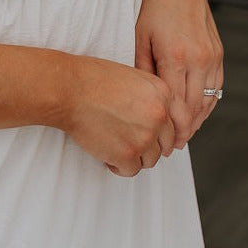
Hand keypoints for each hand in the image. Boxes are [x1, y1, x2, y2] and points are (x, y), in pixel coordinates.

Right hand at [60, 55, 175, 176]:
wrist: (68, 89)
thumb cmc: (92, 79)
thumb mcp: (133, 77)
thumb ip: (150, 97)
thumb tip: (159, 120)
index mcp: (162, 93)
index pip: (178, 122)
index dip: (164, 132)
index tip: (156, 138)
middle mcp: (159, 114)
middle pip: (165, 143)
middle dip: (149, 145)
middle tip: (131, 142)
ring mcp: (145, 135)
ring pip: (150, 159)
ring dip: (135, 157)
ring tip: (116, 147)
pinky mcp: (128, 153)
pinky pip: (131, 170)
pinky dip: (119, 166)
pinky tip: (108, 156)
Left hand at [134, 0, 223, 149]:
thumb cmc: (152, 4)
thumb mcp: (138, 38)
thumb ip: (143, 71)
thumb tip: (144, 100)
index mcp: (176, 58)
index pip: (178, 109)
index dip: (172, 131)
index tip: (164, 143)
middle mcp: (199, 59)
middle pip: (196, 109)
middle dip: (185, 131)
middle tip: (171, 145)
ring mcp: (212, 54)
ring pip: (209, 100)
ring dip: (198, 119)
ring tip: (183, 133)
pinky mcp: (218, 49)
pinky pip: (217, 85)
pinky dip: (207, 102)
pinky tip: (196, 110)